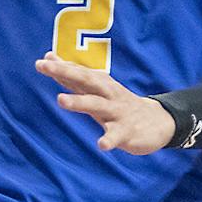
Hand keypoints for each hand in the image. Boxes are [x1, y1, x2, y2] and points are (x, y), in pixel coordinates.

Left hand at [36, 56, 177, 155]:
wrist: (158, 121)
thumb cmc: (119, 103)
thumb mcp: (98, 88)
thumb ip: (73, 75)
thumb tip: (49, 57)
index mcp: (101, 85)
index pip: (78, 72)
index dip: (60, 67)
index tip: (42, 61)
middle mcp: (108, 94)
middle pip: (86, 80)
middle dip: (65, 73)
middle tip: (45, 67)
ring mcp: (117, 112)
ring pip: (96, 105)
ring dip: (78, 101)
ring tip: (60, 100)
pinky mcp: (126, 131)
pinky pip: (116, 135)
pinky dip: (109, 139)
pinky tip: (101, 144)